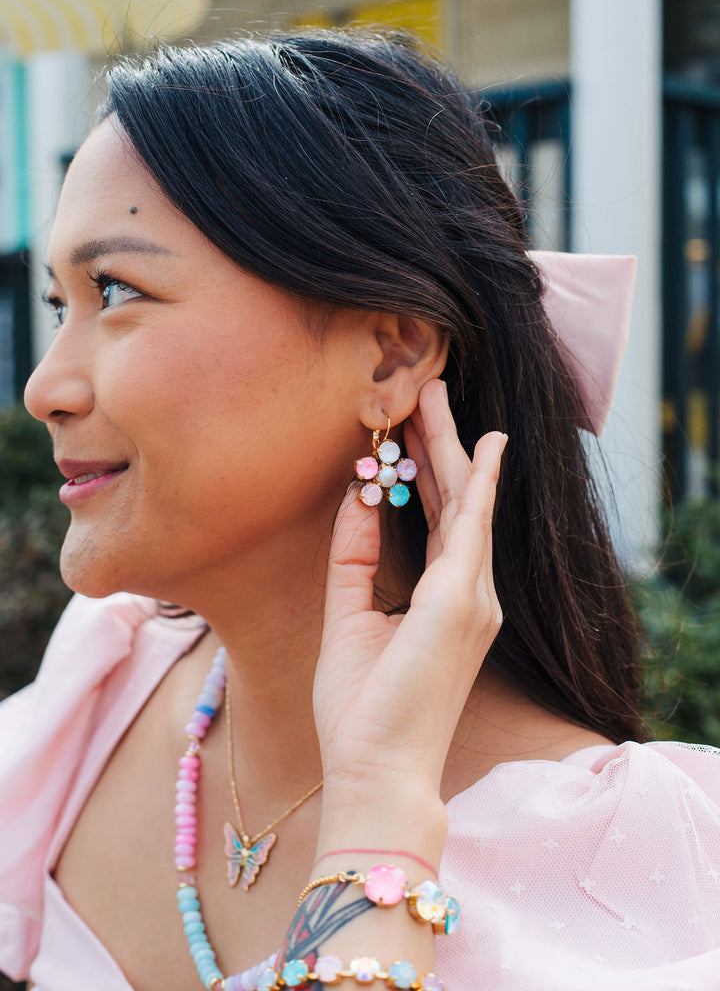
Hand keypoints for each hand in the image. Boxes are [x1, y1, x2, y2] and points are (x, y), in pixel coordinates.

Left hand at [313, 379, 507, 811]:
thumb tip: (356, 498)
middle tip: (426, 392)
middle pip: (456, 501)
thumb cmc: (363, 711)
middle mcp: (469, 595)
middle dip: (441, 444)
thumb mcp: (349, 619)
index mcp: (444, 601)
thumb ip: (354, 559)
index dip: (425, 472)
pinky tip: (480, 447)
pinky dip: (476, 483)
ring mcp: (472, 599)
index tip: (408, 430)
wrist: (375, 772)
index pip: (438, 521)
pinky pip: (468, 528)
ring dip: (450, 447)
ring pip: (464, 502)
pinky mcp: (460, 603)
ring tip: (434, 397)